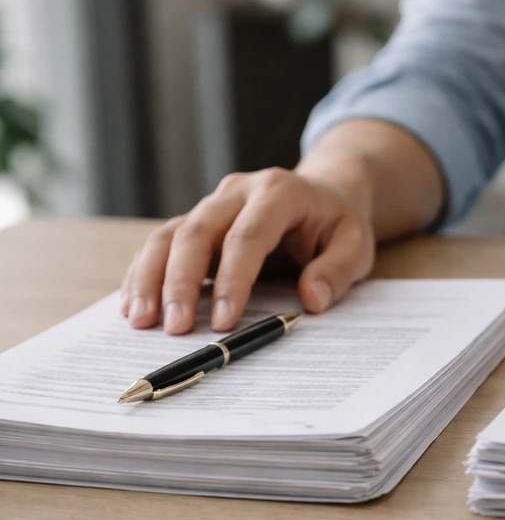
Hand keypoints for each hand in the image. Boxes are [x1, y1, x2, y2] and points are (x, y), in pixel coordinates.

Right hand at [120, 167, 374, 333]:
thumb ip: (337, 270)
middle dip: (181, 282)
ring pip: (169, 235)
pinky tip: (133, 305)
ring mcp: (212, 204)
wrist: (323, 195)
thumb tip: (312, 299)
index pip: (248, 235)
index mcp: (279, 192)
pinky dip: (144, 273)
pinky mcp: (197, 222)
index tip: (223, 320)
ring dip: (150, 278)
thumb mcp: (356, 245)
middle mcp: (237, 192)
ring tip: (140, 321)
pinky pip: (162, 244)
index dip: (234, 278)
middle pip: (197, 232)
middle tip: (174, 327)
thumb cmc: (337, 224)